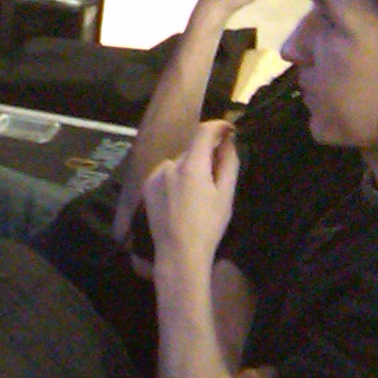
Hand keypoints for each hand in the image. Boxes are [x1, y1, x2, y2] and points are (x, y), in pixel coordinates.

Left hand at [142, 121, 240, 282]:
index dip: (218, 126)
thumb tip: (229, 141)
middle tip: (219, 172)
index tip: (230, 129)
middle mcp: (169, 165)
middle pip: (193, 149)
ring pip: (180, 161)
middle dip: (207, 154)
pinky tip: (183, 198)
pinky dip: (177, 176)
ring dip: (192, 167)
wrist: (179, 251)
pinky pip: (167, 172)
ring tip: (200, 192)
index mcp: (191, 167)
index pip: (203, 132)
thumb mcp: (225, 194)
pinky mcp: (147, 185)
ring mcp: (155, 175)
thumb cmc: (209, 225)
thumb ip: (228, 163)